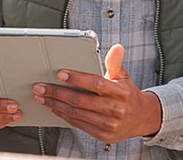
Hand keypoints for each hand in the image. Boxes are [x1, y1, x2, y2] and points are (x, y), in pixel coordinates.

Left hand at [31, 44, 161, 142]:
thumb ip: (115, 63)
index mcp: (120, 92)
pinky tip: (53, 107)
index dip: (76, 79)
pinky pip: (78, 124)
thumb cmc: (128, 94)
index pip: (96, 84)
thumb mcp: (123, 77)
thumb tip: (116, 47)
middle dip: (57, 92)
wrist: (142, 119)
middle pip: (80, 100)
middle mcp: (115, 109)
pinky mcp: (102, 135)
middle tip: (40, 86)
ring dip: (55, 104)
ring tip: (41, 97)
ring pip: (76, 113)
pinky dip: (63, 115)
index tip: (59, 73)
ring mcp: (108, 124)